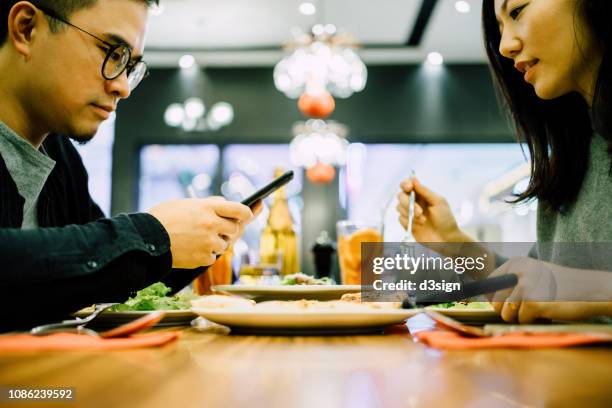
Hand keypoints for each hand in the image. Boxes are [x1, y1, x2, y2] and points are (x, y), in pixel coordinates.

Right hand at [148, 197, 254, 268]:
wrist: (146, 239)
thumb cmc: (164, 218)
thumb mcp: (186, 203)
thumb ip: (209, 204)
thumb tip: (226, 204)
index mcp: (208, 207)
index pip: (240, 210)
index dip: (248, 213)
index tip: (249, 214)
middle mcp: (212, 224)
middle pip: (236, 229)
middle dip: (231, 229)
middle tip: (223, 228)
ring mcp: (208, 242)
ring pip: (225, 244)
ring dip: (218, 242)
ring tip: (199, 238)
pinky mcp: (203, 258)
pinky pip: (213, 257)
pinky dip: (207, 254)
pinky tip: (193, 248)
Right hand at [396, 177, 468, 242]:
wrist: (446, 239)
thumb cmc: (446, 220)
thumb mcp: (438, 202)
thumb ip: (425, 191)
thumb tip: (413, 179)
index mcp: (422, 195)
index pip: (408, 185)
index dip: (405, 184)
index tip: (409, 188)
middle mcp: (414, 203)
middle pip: (400, 196)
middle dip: (407, 202)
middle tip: (419, 211)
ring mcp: (410, 213)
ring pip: (399, 207)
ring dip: (410, 214)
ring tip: (423, 220)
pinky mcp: (407, 224)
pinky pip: (400, 219)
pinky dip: (408, 222)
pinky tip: (419, 226)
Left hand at [489, 257, 611, 322]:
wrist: (591, 290)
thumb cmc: (562, 286)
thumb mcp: (535, 274)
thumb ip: (512, 282)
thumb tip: (484, 297)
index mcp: (516, 262)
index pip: (489, 283)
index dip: (492, 297)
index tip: (500, 303)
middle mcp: (518, 271)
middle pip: (494, 301)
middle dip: (507, 310)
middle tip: (526, 308)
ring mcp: (525, 286)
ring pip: (505, 313)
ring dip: (520, 317)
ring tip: (538, 308)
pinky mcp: (533, 302)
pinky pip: (522, 320)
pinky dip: (533, 320)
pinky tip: (547, 311)